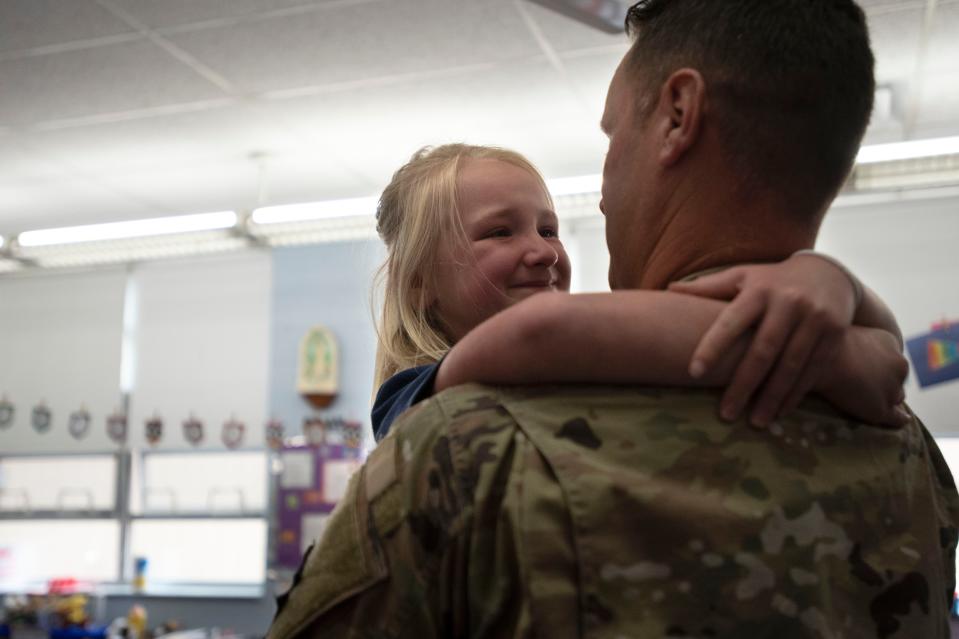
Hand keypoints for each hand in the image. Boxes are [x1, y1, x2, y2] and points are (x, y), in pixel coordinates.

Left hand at [668, 254, 858, 426]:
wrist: (828, 274)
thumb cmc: (770, 281)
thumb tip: (668, 289)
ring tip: (754, 422)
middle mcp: (789, 303)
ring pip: (791, 365)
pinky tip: (780, 413)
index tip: (693, 372)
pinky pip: (813, 370)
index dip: (712, 346)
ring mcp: (815, 319)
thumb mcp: (741, 277)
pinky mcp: (834, 334)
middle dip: (743, 385)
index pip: (730, 321)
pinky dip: (796, 394)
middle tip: (725, 414)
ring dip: (772, 397)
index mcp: (758, 290)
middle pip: (763, 351)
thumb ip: (708, 287)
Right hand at [815, 327, 910, 427]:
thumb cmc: (823, 342)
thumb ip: (855, 343)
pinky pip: (897, 418)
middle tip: (865, 387)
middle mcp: (898, 365)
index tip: (864, 370)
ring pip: (895, 397)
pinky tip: (900, 421)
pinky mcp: (880, 409)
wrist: (818, 358)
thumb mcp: (844, 332)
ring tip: (872, 403)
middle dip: (885, 382)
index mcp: (889, 342)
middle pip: (896, 378)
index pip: (889, 358)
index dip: (877, 366)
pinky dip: (899, 420)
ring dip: (886, 399)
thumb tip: (847, 352)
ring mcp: (891, 389)